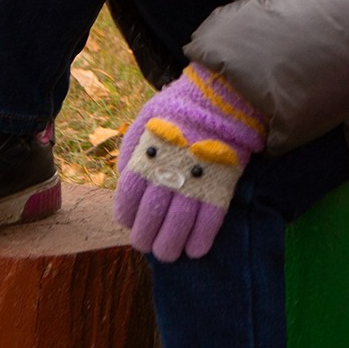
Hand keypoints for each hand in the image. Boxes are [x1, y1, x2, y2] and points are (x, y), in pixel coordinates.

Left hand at [113, 64, 265, 260]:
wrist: (224, 93)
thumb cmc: (181, 107)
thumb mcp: (146, 119)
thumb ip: (132, 150)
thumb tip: (124, 179)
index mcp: (146, 156)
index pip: (128, 197)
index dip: (127, 215)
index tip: (129, 222)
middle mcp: (168, 171)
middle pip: (151, 215)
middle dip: (146, 236)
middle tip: (148, 246)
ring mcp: (196, 178)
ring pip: (179, 222)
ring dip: (171, 244)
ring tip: (168, 254)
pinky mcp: (222, 182)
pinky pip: (211, 218)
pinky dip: (202, 237)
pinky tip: (195, 251)